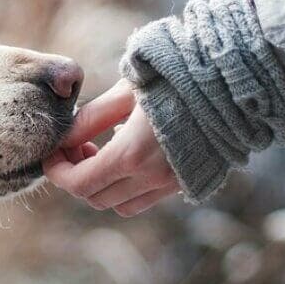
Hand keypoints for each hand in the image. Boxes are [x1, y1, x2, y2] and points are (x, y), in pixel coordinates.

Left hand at [45, 79, 179, 216]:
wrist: (233, 83)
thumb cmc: (175, 78)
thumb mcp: (126, 92)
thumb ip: (90, 119)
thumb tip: (63, 138)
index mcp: (132, 154)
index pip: (79, 183)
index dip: (57, 172)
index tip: (51, 153)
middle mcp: (152, 178)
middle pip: (95, 198)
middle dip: (76, 176)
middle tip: (76, 146)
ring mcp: (171, 184)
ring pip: (119, 205)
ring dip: (101, 185)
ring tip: (99, 151)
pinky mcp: (186, 183)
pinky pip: (144, 199)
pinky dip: (126, 187)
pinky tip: (127, 155)